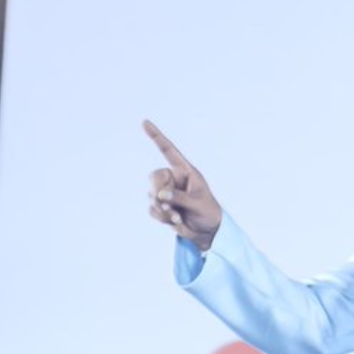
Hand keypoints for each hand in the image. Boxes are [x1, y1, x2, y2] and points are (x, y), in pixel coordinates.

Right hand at [144, 119, 222, 250]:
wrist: (206, 231)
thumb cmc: (208, 212)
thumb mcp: (198, 204)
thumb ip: (180, 198)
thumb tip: (160, 195)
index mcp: (185, 171)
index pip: (168, 151)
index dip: (156, 137)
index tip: (145, 122)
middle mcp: (173, 179)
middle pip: (154, 177)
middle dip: (158, 192)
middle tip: (167, 205)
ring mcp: (165, 192)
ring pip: (151, 195)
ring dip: (162, 209)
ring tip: (177, 216)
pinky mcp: (160, 206)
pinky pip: (151, 209)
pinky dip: (160, 217)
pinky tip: (174, 221)